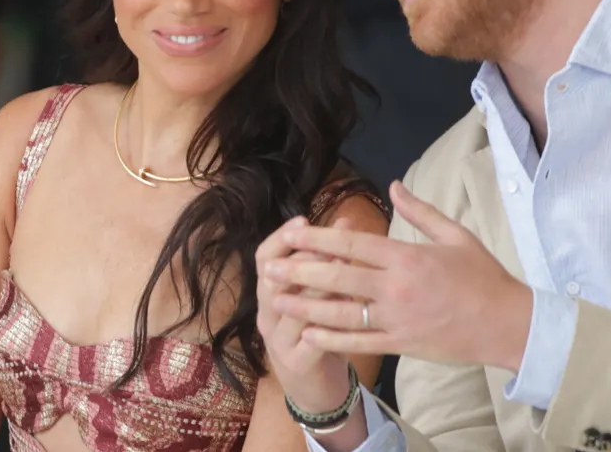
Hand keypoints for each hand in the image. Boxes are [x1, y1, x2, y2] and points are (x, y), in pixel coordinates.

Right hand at [257, 217, 360, 418]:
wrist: (314, 390)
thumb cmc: (318, 333)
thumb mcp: (317, 296)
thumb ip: (326, 263)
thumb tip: (345, 221)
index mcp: (268, 294)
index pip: (263, 258)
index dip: (281, 238)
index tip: (303, 219)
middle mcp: (267, 315)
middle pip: (273, 279)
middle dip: (302, 258)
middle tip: (329, 244)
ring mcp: (278, 341)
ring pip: (293, 308)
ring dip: (317, 287)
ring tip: (342, 271)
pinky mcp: (297, 363)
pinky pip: (312, 340)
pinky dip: (329, 322)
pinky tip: (348, 309)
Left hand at [266, 181, 533, 370]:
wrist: (507, 324)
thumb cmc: (483, 277)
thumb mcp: (456, 235)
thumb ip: (420, 211)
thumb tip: (394, 186)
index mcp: (407, 257)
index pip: (354, 244)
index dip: (319, 239)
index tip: (292, 233)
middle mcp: (396, 288)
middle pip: (338, 277)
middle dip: (300, 271)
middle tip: (269, 265)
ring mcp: (396, 319)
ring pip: (341, 312)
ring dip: (305, 305)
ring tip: (276, 297)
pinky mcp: (400, 344)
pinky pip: (359, 342)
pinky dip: (332, 339)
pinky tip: (308, 333)